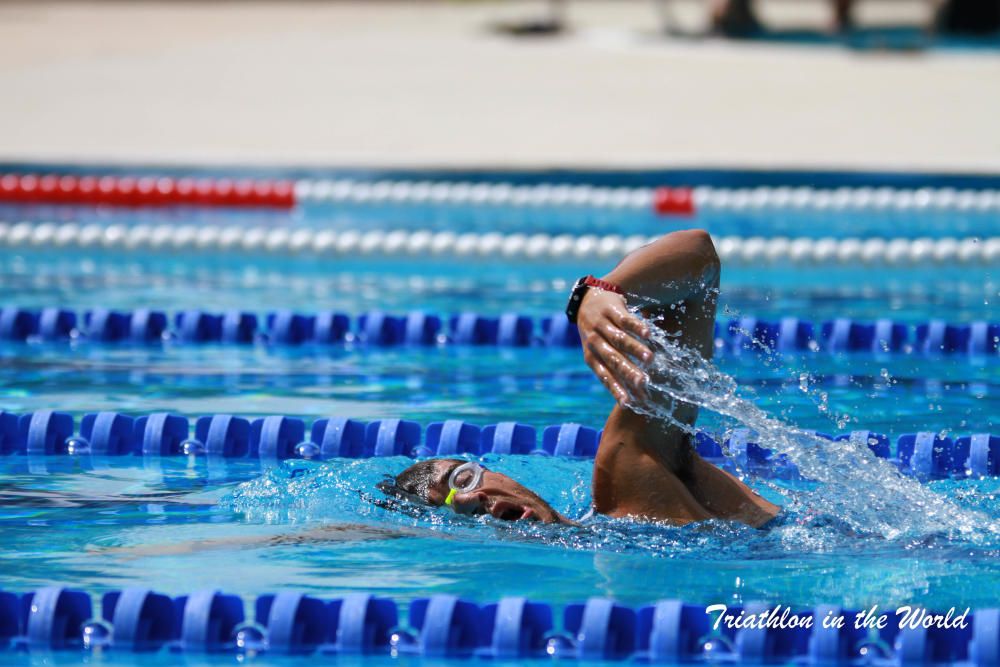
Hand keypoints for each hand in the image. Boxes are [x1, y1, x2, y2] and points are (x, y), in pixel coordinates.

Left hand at [576, 287, 652, 404]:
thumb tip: (637, 399)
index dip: (617, 389)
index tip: (629, 403)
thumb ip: (615, 371)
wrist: (588, 301)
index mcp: (591, 357)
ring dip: (635, 349)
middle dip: (628, 372)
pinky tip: (648, 334)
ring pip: (620, 339)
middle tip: (643, 383)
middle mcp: (595, 342)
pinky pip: (625, 320)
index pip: (605, 376)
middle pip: (614, 359)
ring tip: (651, 359)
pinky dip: (636, 327)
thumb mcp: (599, 353)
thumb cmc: (598, 335)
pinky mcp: (611, 310)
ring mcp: (602, 325)